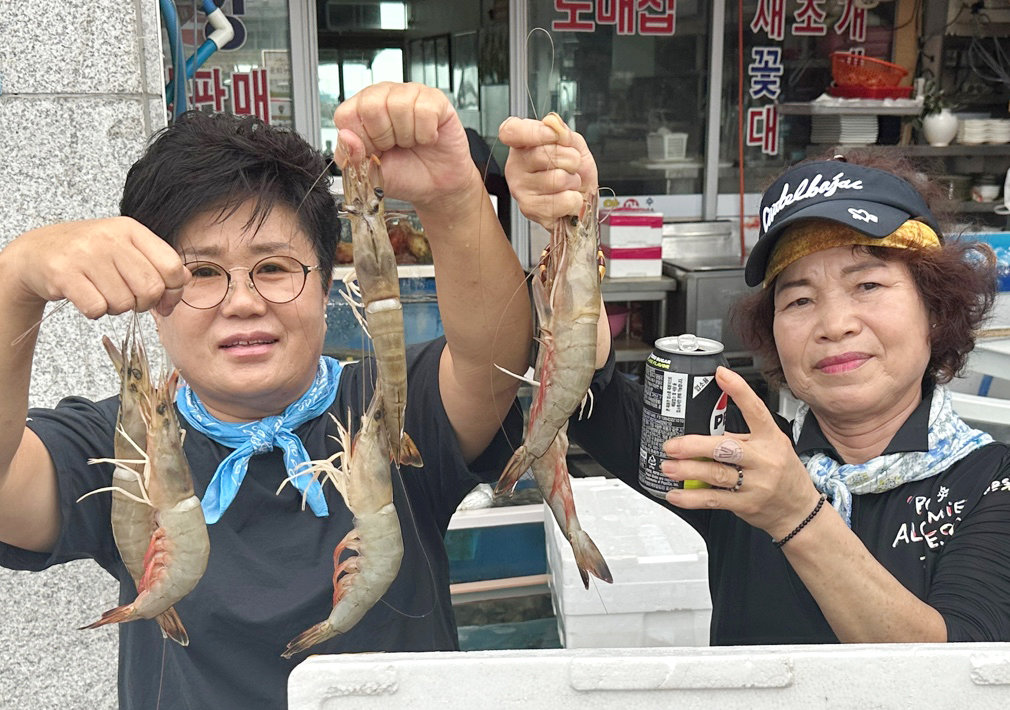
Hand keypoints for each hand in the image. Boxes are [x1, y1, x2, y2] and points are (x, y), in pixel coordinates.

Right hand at [5, 217, 189, 317]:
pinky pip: (97, 309)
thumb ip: (158, 264)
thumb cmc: (89, 255)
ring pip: (124, 303)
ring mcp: (85, 254)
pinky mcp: (63, 273)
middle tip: (127, 297)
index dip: (173, 290)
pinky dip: (95, 311)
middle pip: (151, 289)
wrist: (36, 252)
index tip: (163, 299)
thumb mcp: (126, 249)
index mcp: (131, 229)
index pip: (172, 266)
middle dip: (143, 303)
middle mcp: (109, 237)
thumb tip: (182, 287)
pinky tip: (86, 297)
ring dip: (116, 307)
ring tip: (102, 292)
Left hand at [332, 82, 478, 210]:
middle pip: (371, 106)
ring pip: (399, 106)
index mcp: (360, 111)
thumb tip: (345, 136)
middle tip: (394, 146)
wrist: (437, 186)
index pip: (346, 116)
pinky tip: (427, 137)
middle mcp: (382, 96)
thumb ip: (352, 159)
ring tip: (412, 142)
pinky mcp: (435, 99)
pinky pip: (425, 111)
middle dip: (384, 137)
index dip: (362, 140)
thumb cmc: (405, 174)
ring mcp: (408, 94)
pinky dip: (426, 134)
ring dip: (408, 135)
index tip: (375, 152)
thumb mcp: (371, 175)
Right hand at [499, 113, 597, 228]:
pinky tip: (566, 200)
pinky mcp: (529, 209)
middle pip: (543, 154)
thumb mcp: (575, 146)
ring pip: (557, 180)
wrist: (582, 201)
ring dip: (573, 182)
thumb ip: (565, 133)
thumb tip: (553, 125)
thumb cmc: (574, 173)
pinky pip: (562, 201)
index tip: (553, 136)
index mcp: (523, 144)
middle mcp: (515, 165)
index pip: (511, 131)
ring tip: (568, 185)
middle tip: (570, 168)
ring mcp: (519, 188)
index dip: (534, 132)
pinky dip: (574, 201)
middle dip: (570, 160)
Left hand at [659, 366, 821, 539]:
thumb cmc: (784, 474)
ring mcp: (756, 484)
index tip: (720, 375)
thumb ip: (743, 435)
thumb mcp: (772, 446)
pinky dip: (691, 497)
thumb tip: (706, 424)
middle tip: (672, 444)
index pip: (756, 410)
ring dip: (687, 470)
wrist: (799, 510)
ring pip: (716, 474)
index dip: (739, 391)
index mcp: (771, 439)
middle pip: (727, 447)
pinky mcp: (746, 504)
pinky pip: (714, 500)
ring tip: (668, 466)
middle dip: (695, 445)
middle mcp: (764, 460)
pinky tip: (675, 494)